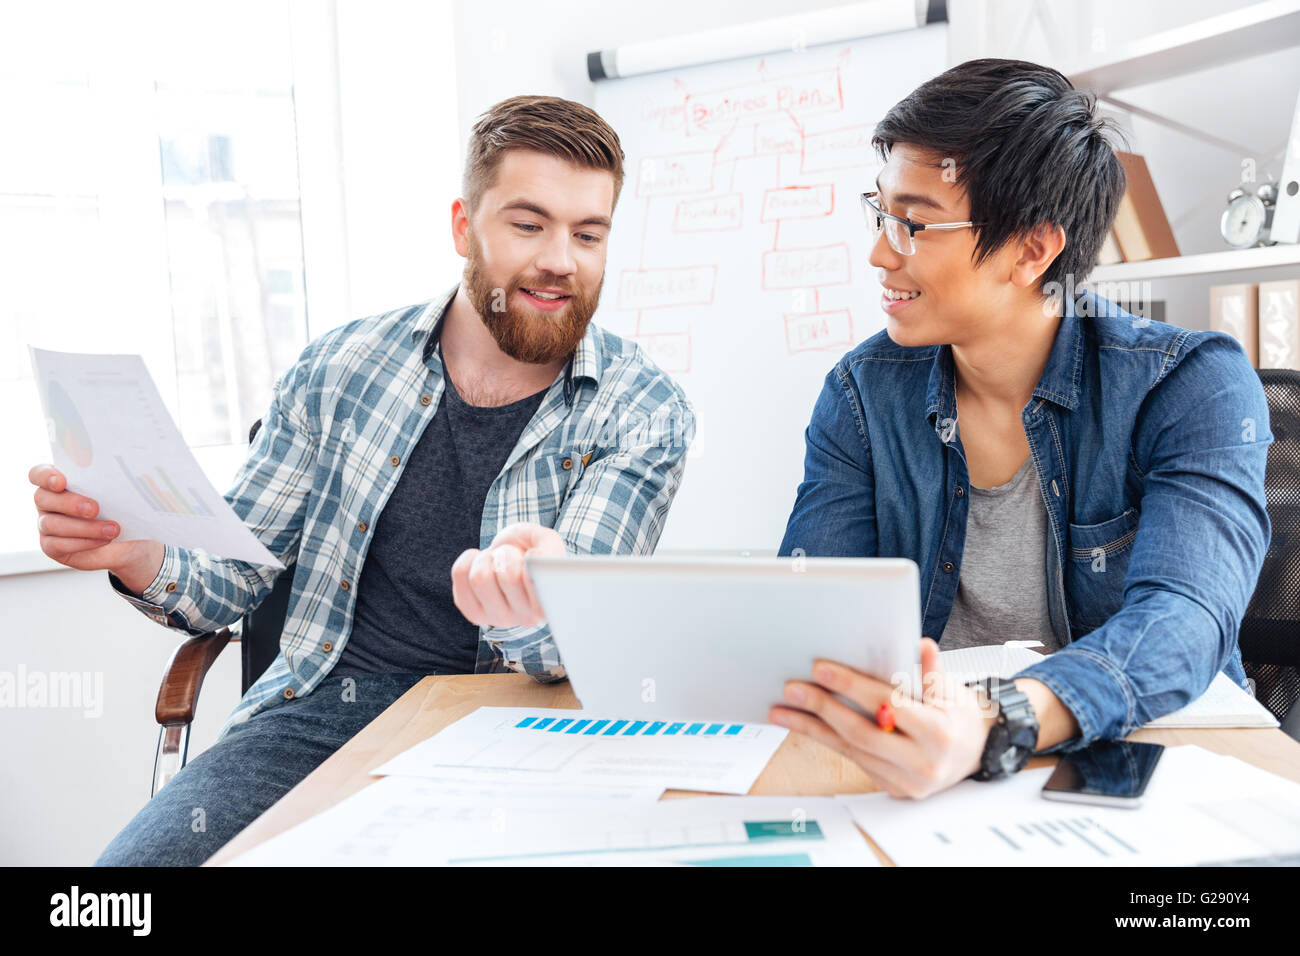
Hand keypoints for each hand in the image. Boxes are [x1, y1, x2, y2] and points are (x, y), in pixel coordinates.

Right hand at [28, 464, 162, 589]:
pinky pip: (57, 544)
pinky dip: (83, 542)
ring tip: (112, 529)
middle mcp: (47, 501)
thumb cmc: (122, 510)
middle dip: (70, 503)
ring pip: (51, 523)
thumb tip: (120, 477)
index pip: (39, 474)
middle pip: (42, 498)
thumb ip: (110, 483)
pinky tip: (104, 540)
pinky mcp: (51, 546)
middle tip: (95, 509)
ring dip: (84, 527)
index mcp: (59, 481)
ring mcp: (46, 524)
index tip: (61, 482)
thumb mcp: (120, 495)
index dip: (45, 476)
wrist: (130, 541)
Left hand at [450, 522, 565, 627]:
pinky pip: (460, 574)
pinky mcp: (474, 613)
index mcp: (551, 603)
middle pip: (508, 576)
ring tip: (497, 561)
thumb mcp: (548, 541)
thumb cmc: (533, 549)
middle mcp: (527, 618)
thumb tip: (536, 559)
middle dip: (508, 554)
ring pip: (480, 578)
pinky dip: (469, 558)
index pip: (537, 585)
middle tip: (514, 557)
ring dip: (487, 558)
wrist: (517, 555)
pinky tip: (482, 563)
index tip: (533, 555)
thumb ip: (550, 549)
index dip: (531, 564)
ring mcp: (499, 619)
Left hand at [768, 637, 997, 798]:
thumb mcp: (953, 691)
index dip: (853, 687)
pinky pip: (853, 759)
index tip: (821, 668)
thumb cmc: (959, 715)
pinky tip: (803, 724)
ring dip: (812, 728)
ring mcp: (906, 781)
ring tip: (782, 709)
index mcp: (939, 733)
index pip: (888, 705)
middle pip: (862, 733)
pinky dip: (826, 740)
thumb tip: (922, 646)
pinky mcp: (892, 787)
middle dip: (823, 708)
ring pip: (850, 750)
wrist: (976, 753)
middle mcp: (922, 763)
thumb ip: (933, 673)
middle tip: (792, 688)